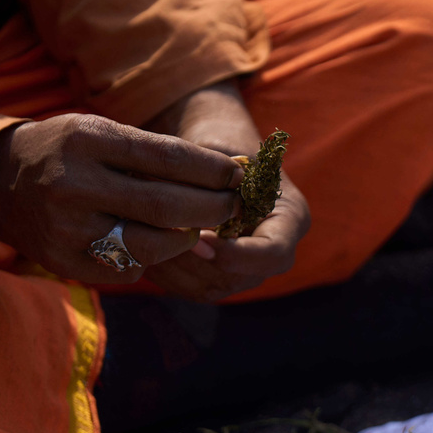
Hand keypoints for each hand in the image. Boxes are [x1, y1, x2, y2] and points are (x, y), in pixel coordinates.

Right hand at [0, 114, 242, 283]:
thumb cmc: (70, 152)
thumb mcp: (103, 133)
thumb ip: (156, 153)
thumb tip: (227, 174)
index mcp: (86, 141)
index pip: (167, 158)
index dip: (211, 171)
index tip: (238, 176)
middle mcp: (72, 184)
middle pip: (165, 206)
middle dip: (211, 209)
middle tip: (234, 207)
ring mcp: (66, 228)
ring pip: (151, 244)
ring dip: (188, 239)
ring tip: (203, 229)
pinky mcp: (64, 261)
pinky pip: (127, 268)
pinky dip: (152, 259)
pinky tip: (159, 245)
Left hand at [143, 80, 311, 300]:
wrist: (209, 155)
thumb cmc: (218, 143)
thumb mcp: (220, 150)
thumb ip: (212, 178)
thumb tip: (190, 209)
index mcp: (290, 218)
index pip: (273, 253)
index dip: (237, 254)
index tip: (201, 237)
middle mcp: (274, 253)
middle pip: (239, 277)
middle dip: (196, 259)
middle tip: (159, 234)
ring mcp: (246, 271)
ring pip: (210, 287)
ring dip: (174, 265)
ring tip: (144, 235)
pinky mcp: (216, 279)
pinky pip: (190, 289)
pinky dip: (163, 271)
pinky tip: (141, 244)